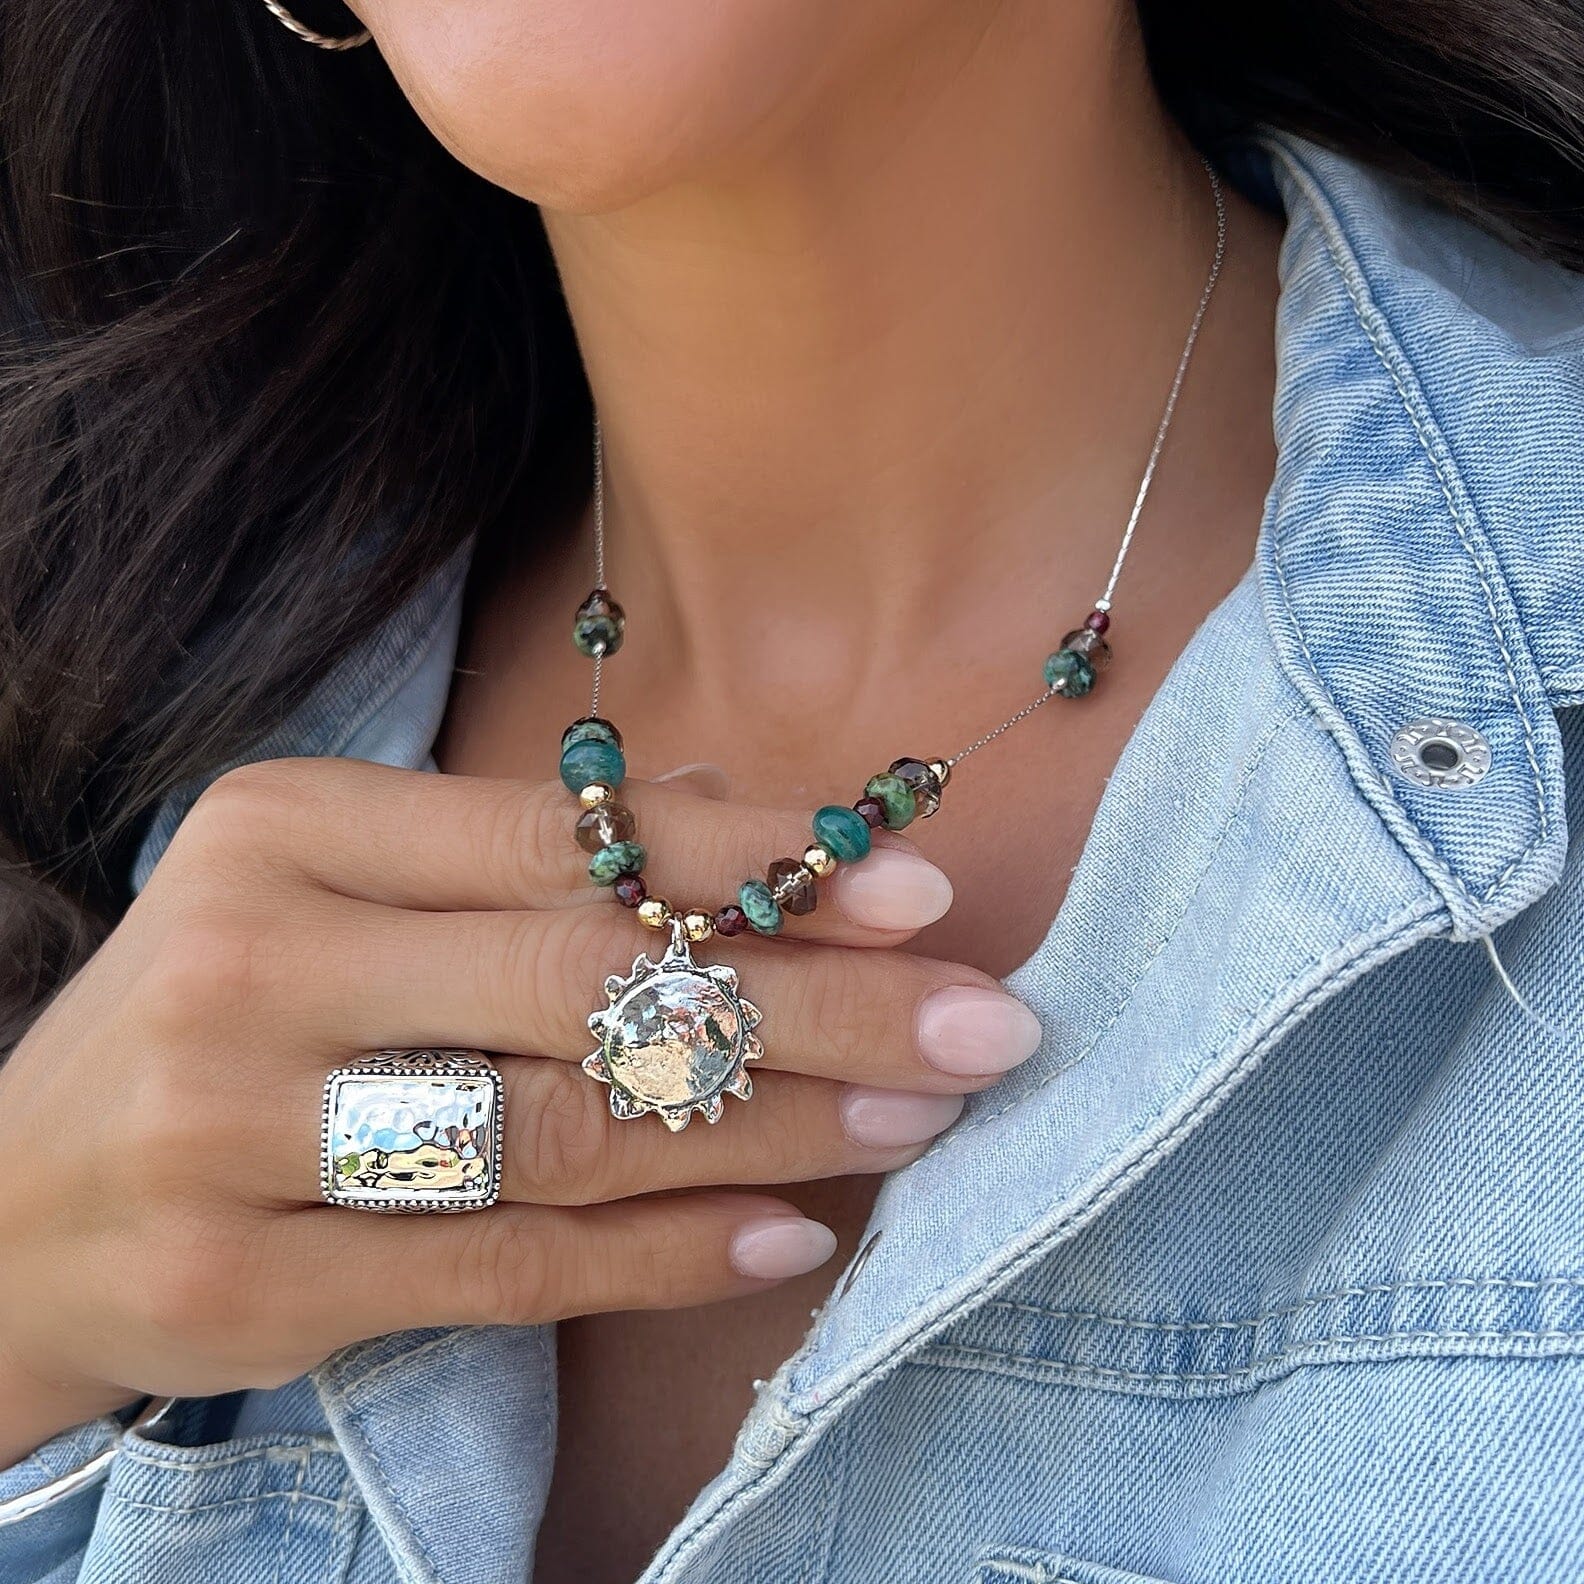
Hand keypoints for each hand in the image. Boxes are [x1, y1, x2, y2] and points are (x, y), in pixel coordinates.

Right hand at [0, 758, 1040, 1460]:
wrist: (3, 1208)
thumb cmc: (222, 1018)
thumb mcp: (331, 895)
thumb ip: (517, 862)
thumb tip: (736, 820)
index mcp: (288, 832)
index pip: (562, 833)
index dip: (753, 861)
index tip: (917, 886)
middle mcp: (258, 967)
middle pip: (593, 984)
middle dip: (814, 1003)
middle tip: (982, 1022)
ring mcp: (240, 1134)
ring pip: (569, 1131)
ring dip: (774, 1127)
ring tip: (919, 1118)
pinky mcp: (247, 1286)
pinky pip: (509, 1270)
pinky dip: (667, 1255)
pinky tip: (792, 1234)